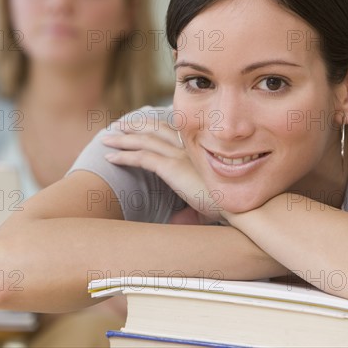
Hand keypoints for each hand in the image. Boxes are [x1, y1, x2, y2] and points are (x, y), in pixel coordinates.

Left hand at [102, 120, 223, 221]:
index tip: (140, 125)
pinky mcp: (173, 168)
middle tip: (119, 126)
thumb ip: (189, 210)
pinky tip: (110, 158)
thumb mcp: (206, 204)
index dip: (154, 126)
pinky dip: (124, 156)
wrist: (240, 205)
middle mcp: (189, 149)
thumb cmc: (229, 206)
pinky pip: (142, 157)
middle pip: (156, 129)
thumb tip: (176, 222)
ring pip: (145, 140)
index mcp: (199, 152)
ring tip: (107, 138)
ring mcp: (180, 156)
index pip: (172, 131)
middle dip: (136, 125)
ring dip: (123, 138)